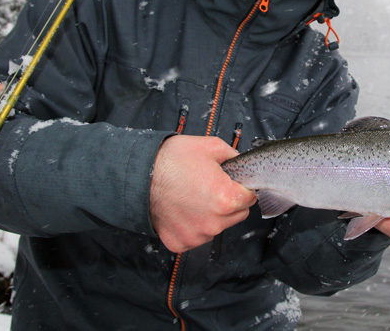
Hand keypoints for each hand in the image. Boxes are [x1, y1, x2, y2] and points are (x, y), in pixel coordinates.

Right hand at [149, 135, 255, 252]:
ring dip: (211, 215)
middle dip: (229, 202)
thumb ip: (234, 157)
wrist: (138, 174)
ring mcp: (196, 235)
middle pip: (236, 215)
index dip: (242, 187)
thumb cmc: (172, 160)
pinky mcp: (180, 243)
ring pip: (217, 226)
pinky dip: (191, 225)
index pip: (250, 198)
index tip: (230, 182)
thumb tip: (243, 164)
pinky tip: (182, 210)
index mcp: (227, 199)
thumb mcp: (211, 147)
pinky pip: (196, 236)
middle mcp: (214, 222)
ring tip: (192, 197)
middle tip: (209, 187)